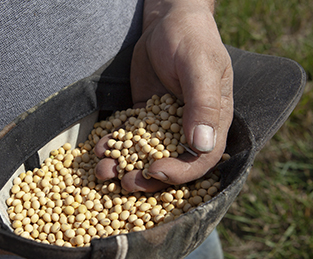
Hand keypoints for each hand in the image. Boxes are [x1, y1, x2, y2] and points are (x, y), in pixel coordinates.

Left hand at [95, 0, 233, 191]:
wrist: (167, 22)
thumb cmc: (191, 39)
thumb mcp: (199, 67)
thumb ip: (203, 105)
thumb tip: (201, 146)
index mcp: (213, 122)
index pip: (201, 160)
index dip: (180, 173)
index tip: (155, 172)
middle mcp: (191, 129)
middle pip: (172, 165)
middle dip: (147, 179)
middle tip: (124, 183)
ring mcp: (166, 125)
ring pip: (147, 156)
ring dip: (126, 167)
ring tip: (103, 170)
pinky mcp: (144, 117)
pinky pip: (129, 138)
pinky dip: (115, 146)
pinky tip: (99, 148)